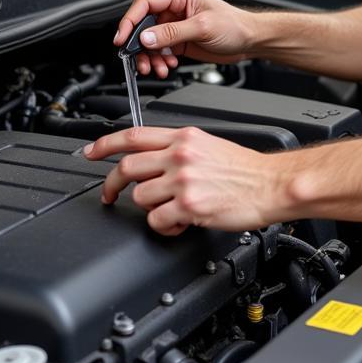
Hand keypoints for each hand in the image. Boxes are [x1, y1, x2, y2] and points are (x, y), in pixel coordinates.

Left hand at [84, 126, 282, 233]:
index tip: (90, 152)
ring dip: (149, 209)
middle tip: (109, 195)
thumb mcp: (209, 145)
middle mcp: (180, 155)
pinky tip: (179, 223)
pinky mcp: (188, 206)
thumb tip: (155, 158)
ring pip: (139, 197)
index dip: (105, 144)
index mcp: (184, 137)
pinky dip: (164, 227)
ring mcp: (183, 181)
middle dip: (111, 185)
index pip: (133, 135)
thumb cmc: (246, 169)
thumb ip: (180, 148)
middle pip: (127, 167)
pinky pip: (157, 221)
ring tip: (168, 211)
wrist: (271, 184)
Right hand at [112, 0, 255, 77]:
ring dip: (150, 57)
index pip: (144, 3)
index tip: (122, 39)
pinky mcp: (178, 40)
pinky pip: (159, 51)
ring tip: (158, 68)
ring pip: (149, 41)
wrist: (249, 41)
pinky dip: (159, 60)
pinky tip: (167, 66)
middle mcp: (174, 8)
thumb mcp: (202, 27)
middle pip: (143, 25)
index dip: (130, 20)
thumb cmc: (234, 25)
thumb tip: (146, 37)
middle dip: (139, 45)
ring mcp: (175, 25)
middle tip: (139, 60)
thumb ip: (172, 32)